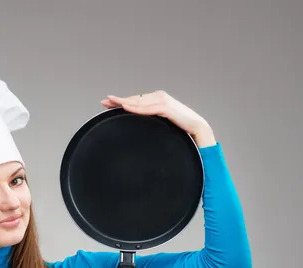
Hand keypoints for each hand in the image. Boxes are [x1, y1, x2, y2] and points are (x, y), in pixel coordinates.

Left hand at [101, 91, 216, 146]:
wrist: (198, 131)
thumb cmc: (181, 131)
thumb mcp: (162, 127)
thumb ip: (152, 126)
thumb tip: (141, 134)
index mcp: (157, 101)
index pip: (136, 100)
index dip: (122, 101)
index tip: (107, 103)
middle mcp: (159, 98)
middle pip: (135, 99)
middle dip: (119, 100)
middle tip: (104, 102)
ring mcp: (163, 101)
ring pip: (139, 101)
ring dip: (125, 102)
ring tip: (111, 103)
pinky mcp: (167, 107)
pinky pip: (148, 107)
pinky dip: (137, 107)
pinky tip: (126, 107)